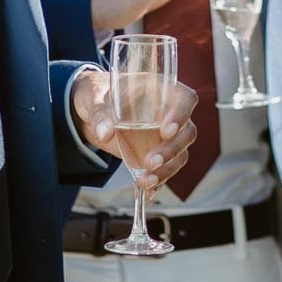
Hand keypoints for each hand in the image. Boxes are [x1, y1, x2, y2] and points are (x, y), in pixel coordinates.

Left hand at [70, 70, 199, 190]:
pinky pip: (167, 168)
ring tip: (145, 182)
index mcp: (162, 90)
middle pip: (187, 132)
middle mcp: (170, 113)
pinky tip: (147, 190)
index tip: (165, 131)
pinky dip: (159, 181)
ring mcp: (167, 135)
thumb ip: (101, 113)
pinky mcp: (158, 153)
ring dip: (166, 170)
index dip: (180, 115)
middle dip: (171, 150)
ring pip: (181, 154)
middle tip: (151, 162)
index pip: (185, 99)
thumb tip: (106, 133)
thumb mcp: (95, 98)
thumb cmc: (100, 95)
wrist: (95, 110)